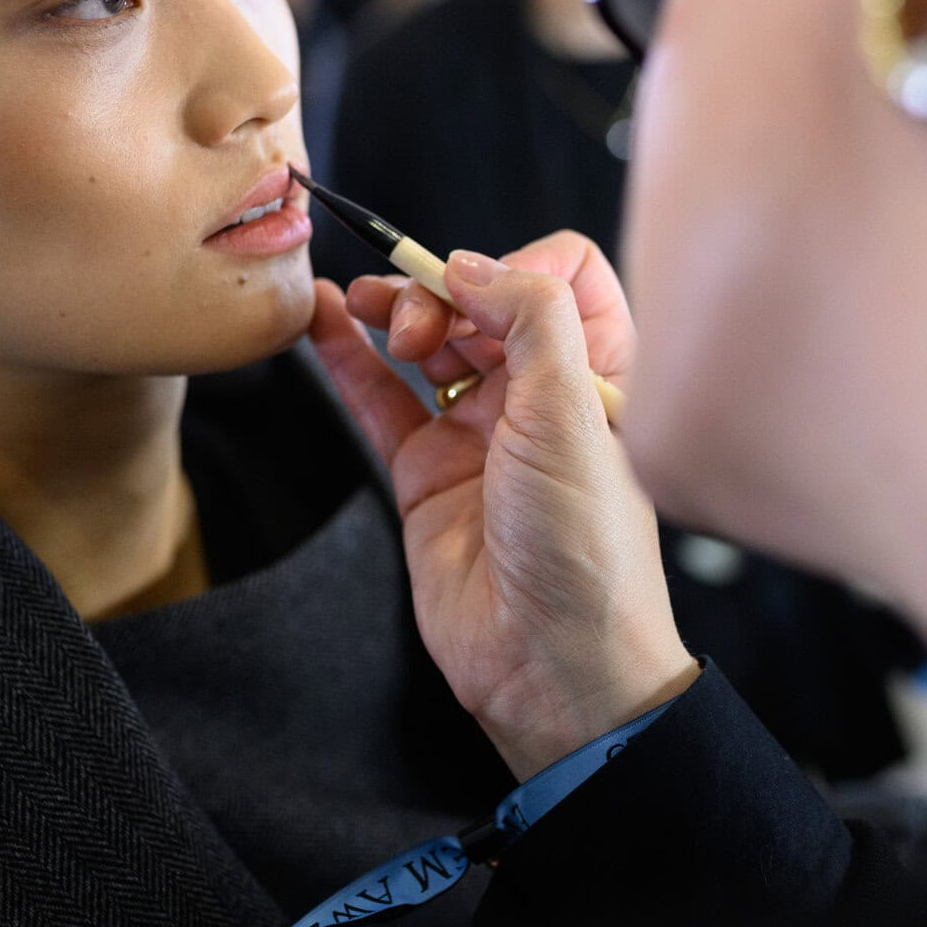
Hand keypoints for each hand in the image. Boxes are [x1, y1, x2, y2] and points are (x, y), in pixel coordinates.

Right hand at [308, 231, 698, 778]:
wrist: (550, 663)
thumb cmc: (586, 547)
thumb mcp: (573, 412)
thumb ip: (531, 319)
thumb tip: (474, 263)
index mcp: (602, 371)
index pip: (561, 274)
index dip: (511, 268)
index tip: (473, 294)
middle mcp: (543, 394)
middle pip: (482, 299)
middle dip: (441, 291)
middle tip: (419, 329)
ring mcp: (482, 432)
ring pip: (428, 342)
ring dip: (393, 309)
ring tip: (365, 309)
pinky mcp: (428, 472)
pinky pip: (382, 397)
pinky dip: (350, 356)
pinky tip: (324, 319)